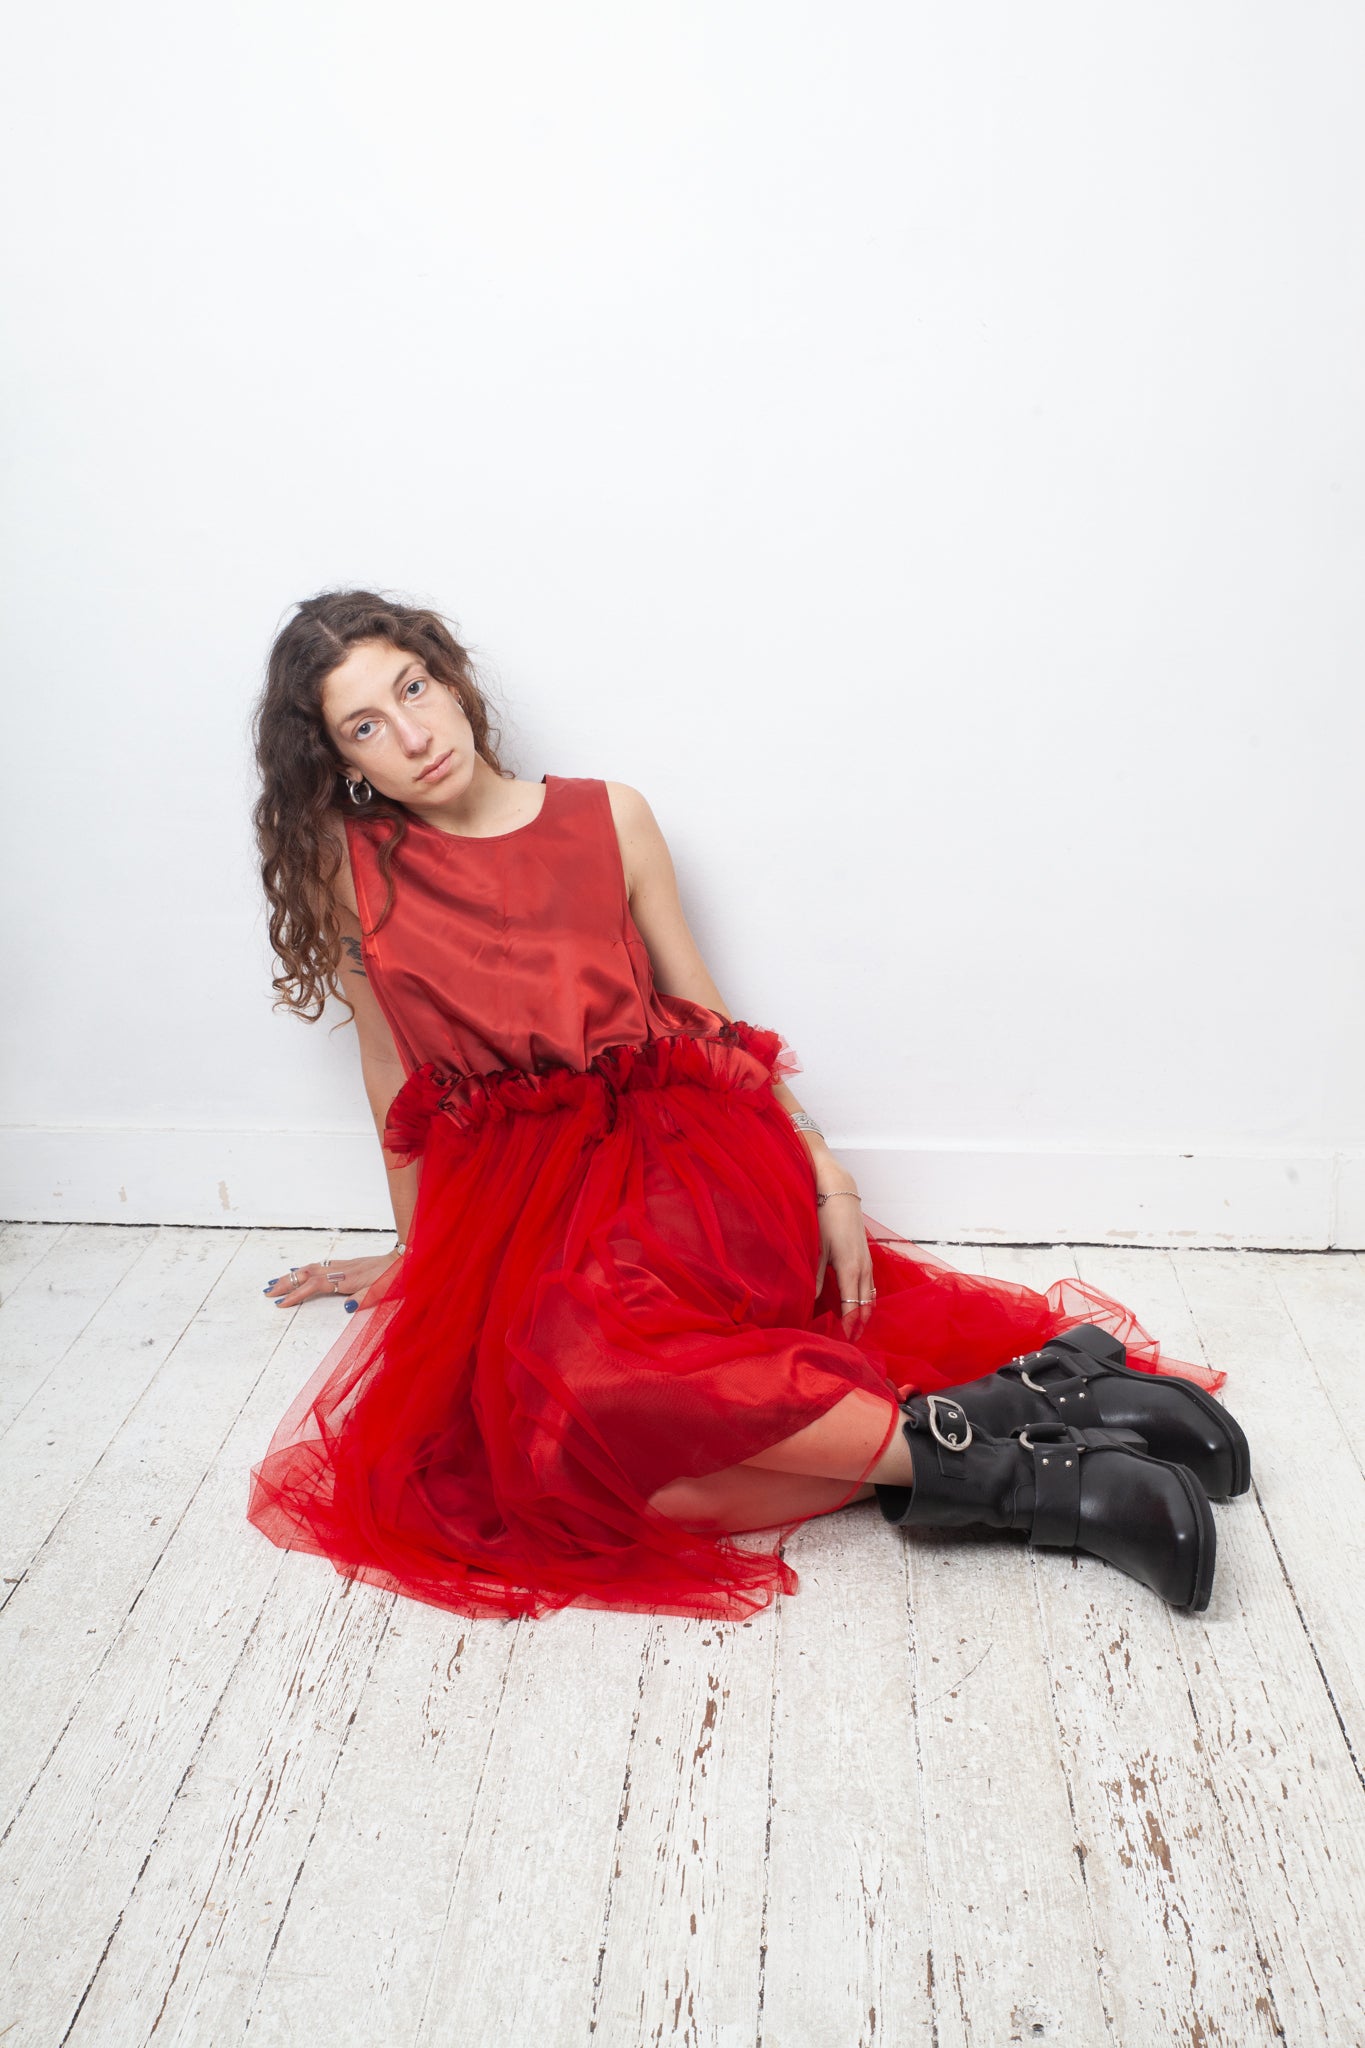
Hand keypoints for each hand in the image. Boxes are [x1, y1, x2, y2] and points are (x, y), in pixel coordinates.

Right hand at [263, 1251, 402, 1310]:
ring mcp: (345, 1265)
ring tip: (273, 1282)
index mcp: (350, 1278)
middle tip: (266, 1292)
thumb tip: (347, 1307)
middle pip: (308, 1273)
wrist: (409, 1257)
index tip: (281, 1304)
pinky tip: (298, 1271)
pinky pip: (320, 1265)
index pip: (317, 1285)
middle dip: (286, 1283)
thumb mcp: (387, 1290)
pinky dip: (305, 1269)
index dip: (298, 1294)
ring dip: (292, 1275)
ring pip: (312, 1267)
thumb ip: (367, 1298)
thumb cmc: (399, 1277)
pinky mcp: (349, 1263)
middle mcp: (344, 1269)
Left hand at [812, 1168, 875, 1333]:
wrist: (839, 1193)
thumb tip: (813, 1301)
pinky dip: (866, 1299)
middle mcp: (863, 1268)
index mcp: (850, 1269)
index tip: (844, 1341)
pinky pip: (870, 1285)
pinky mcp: (865, 1256)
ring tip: (856, 1329)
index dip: (849, 1326)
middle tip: (851, 1342)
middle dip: (859, 1325)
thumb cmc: (825, 1218)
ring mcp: (867, 1262)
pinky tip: (859, 1304)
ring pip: (870, 1296)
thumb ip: (816, 1277)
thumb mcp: (816, 1249)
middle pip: (865, 1305)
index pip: (853, 1307)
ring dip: (864, 1313)